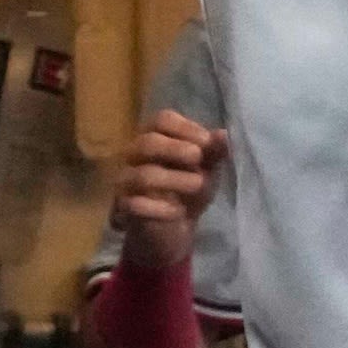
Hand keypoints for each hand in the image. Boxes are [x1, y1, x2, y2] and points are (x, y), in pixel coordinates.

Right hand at [111, 111, 227, 273]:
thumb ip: (214, 152)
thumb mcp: (207, 169)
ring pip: (143, 175)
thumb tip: (224, 135)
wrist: (171, 227)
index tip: (208, 142)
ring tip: (198, 186)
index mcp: (156, 137)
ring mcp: (126, 179)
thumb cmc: (189, 188)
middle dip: (175, 149)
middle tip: (198, 158)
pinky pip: (135, 204)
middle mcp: (135, 154)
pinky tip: (177, 212)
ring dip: (174, 180)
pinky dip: (159, 209)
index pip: (162, 120)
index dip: (186, 128)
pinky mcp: (123, 206)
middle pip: (148, 142)